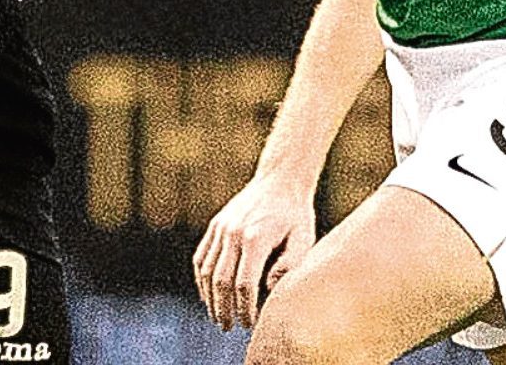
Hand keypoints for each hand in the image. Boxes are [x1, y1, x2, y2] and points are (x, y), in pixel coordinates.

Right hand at [193, 175, 316, 330]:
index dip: (245, 308)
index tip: (249, 323)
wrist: (280, 179)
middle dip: (224, 308)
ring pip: (206, 271)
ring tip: (217, 316)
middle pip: (221, 281)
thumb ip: (289, 266)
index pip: (244, 284)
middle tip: (228, 327)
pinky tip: (208, 294)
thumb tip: (268, 289)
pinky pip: (201, 257)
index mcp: (255, 238)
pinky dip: (201, 278)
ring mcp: (221, 228)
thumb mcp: (303, 239)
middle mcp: (233, 233)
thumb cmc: (296, 213)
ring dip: (210, 297)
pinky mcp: (215, 225)